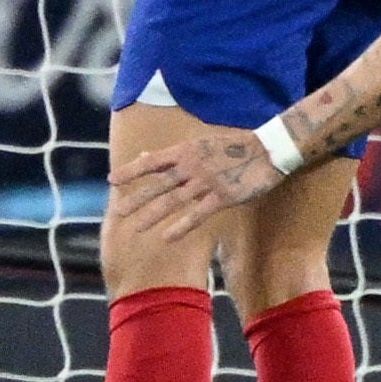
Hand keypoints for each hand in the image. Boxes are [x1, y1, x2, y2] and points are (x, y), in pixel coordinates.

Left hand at [114, 122, 285, 240]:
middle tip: (117, 212)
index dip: (132, 170)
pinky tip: (167, 237)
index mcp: (186, 150)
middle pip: (159, 185)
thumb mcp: (199, 144)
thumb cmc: (233, 147)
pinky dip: (182, 226)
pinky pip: (198, 214)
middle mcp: (193, 166)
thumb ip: (173, 154)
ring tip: (136, 227)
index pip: (152, 161)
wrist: (267, 150)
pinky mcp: (223, 197)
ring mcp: (207, 182)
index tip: (112, 180)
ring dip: (154, 215)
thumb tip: (144, 156)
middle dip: (137, 199)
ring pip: (175, 201)